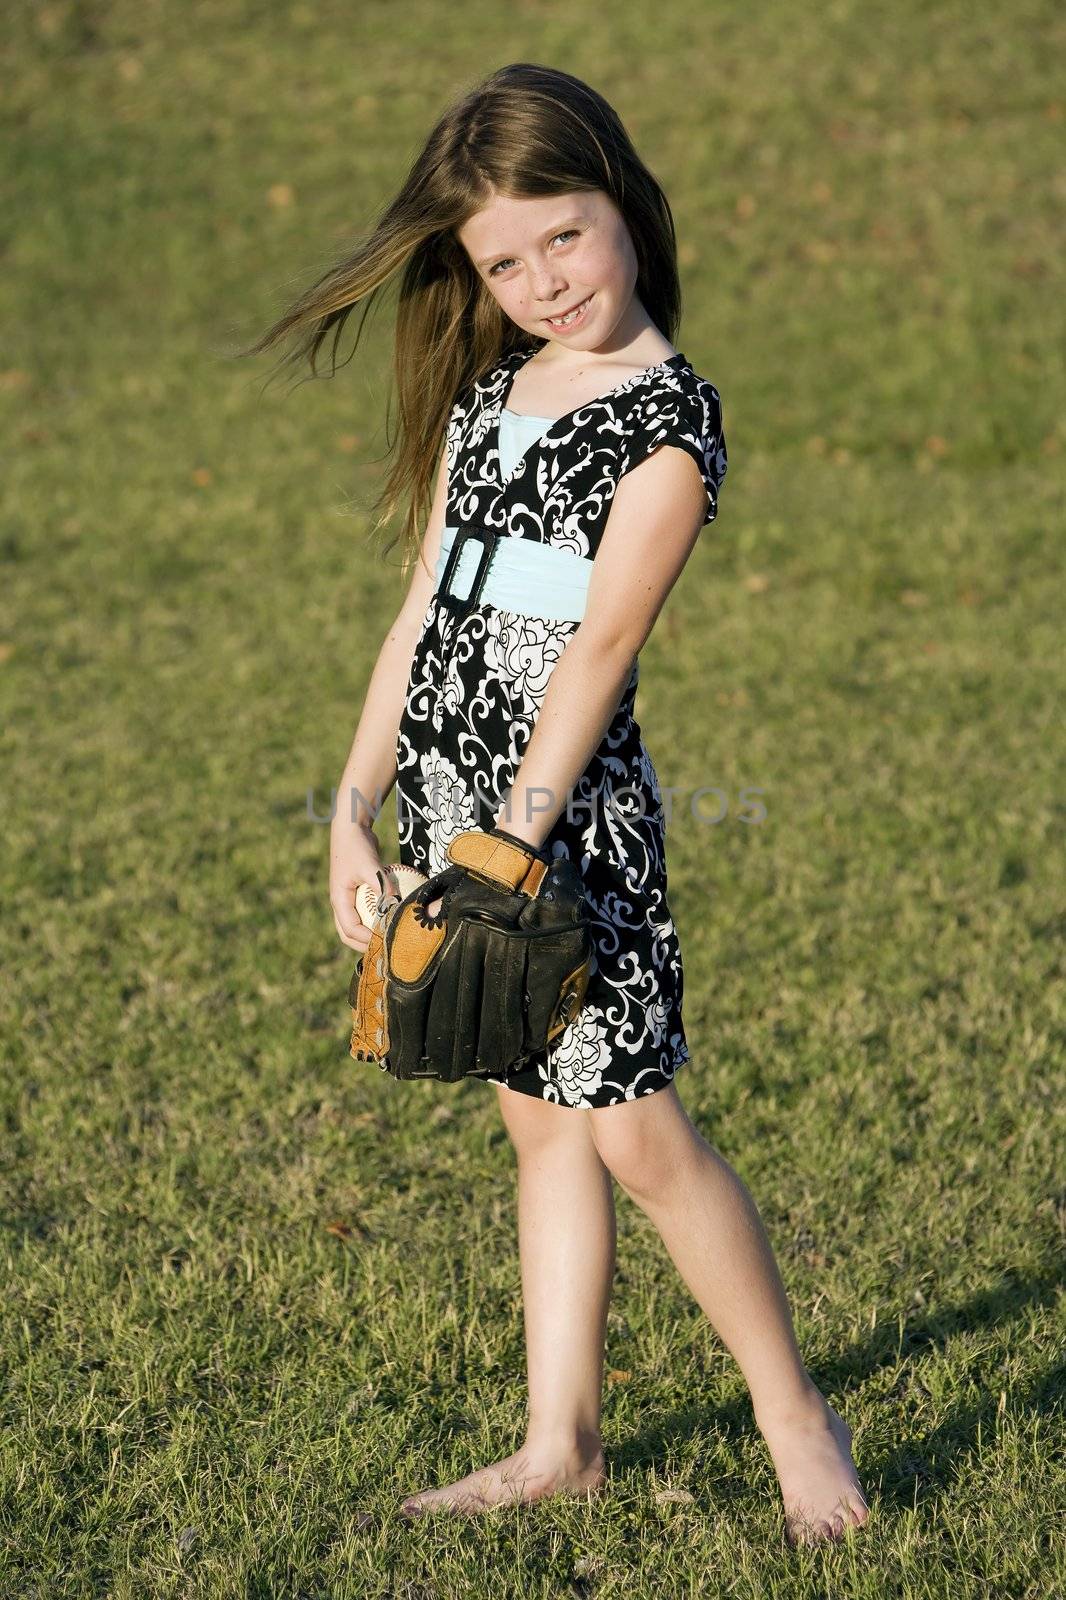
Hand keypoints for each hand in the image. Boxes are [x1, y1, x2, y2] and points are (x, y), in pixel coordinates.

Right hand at [329, 818, 398, 952]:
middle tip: (384, 949)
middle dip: (364, 944)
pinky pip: (363, 912)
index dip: (366, 939)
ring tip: (386, 940)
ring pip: (354, 925)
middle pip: (348, 933)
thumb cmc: (357, 846)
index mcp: (339, 900)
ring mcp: (347, 898)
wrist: (351, 828)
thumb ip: (382, 885)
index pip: (350, 929)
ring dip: (368, 934)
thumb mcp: (369, 866)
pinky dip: (373, 919)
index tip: (384, 941)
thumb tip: (396, 904)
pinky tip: (390, 920)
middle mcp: (341, 902)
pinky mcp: (356, 892)